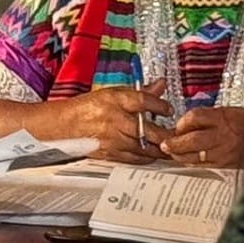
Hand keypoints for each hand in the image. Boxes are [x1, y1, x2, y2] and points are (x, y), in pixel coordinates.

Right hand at [53, 81, 171, 162]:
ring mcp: (112, 138)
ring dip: (160, 147)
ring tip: (169, 146)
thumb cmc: (90, 108)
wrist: (66, 125)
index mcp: (115, 99)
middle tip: (177, 134)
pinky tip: (154, 154)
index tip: (169, 109)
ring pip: (144, 147)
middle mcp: (114, 119)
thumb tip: (161, 84)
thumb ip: (141, 91)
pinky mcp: (111, 153)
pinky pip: (135, 158)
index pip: (143, 101)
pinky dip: (147, 157)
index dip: (160, 105)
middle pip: (147, 129)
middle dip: (166, 133)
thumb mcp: (114, 93)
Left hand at [162, 106, 243, 168]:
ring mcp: (224, 152)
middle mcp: (222, 135)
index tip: (177, 126)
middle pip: (192, 139)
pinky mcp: (225, 165)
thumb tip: (184, 125)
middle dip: (175, 143)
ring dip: (180, 155)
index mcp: (223, 117)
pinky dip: (191, 163)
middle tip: (164, 144)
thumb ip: (206, 117)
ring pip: (195, 156)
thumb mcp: (228, 111)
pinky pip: (203, 165)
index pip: (195, 117)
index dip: (182, 123)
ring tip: (172, 153)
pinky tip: (186, 160)